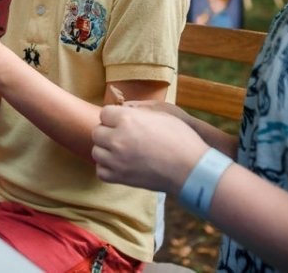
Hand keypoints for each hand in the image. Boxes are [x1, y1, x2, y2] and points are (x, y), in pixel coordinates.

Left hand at [91, 102, 207, 193]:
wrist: (191, 170)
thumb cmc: (181, 139)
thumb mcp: (162, 115)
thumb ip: (138, 111)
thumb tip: (123, 109)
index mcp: (127, 119)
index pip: (104, 113)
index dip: (113, 117)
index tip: (121, 122)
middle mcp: (117, 138)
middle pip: (97, 132)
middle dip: (107, 133)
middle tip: (122, 137)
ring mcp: (117, 159)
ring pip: (96, 152)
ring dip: (106, 150)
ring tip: (121, 151)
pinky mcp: (120, 177)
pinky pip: (101, 171)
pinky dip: (107, 168)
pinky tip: (119, 164)